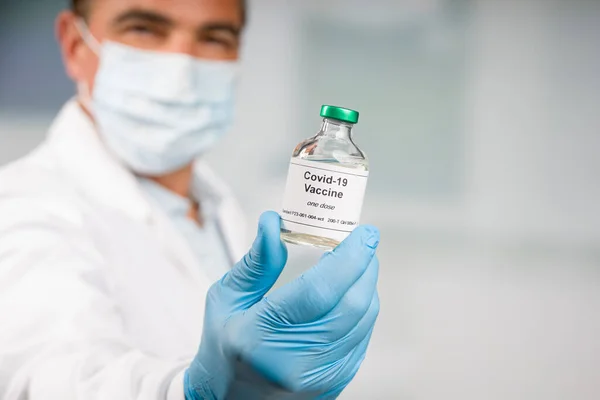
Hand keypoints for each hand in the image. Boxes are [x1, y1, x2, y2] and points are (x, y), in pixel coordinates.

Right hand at [186, 211, 379, 398]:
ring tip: (356, 263)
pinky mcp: (334, 383)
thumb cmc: (223, 345)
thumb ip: (256, 263)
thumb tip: (274, 223)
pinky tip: (351, 293)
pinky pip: (361, 338)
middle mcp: (295, 363)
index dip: (348, 258)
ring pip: (363, 321)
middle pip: (351, 305)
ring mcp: (319, 378)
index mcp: (260, 337)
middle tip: (363, 242)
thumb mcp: (226, 299)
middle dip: (365, 266)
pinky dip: (362, 310)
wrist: (227, 398)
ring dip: (366, 286)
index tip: (363, 233)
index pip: (318, 291)